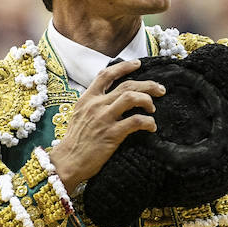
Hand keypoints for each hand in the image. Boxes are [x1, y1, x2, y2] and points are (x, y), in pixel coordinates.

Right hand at [49, 59, 165, 193]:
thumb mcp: (79, 115)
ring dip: (147, 101)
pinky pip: (135, 121)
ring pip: (132, 98)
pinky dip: (148, 122)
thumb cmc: (74, 142)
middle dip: (147, 85)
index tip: (138, 64)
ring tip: (152, 109)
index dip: (124, 66)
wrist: (67, 162)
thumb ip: (93, 104)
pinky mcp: (112, 134)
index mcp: (87, 98)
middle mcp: (96, 105)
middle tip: (160, 89)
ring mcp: (104, 118)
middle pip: (127, 85)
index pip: (106, 74)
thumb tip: (109, 97)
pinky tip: (151, 127)